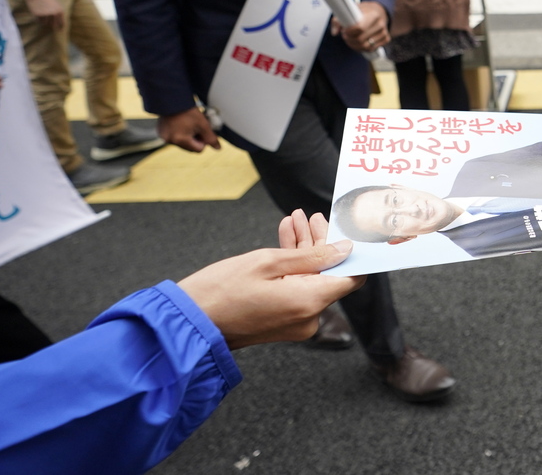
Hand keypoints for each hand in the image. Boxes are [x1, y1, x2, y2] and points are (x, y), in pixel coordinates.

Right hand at [20, 0, 64, 30]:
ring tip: (41, 13)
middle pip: (53, 25)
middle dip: (51, 25)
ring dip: (43, 20)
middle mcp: (54, 13)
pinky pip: (38, 21)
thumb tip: (59, 24)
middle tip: (50, 26)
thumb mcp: (55, 4)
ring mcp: (46, 14)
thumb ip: (57, 13)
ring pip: (45, 23)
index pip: (61, 22)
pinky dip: (37, 19)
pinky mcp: (38, 15)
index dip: (60, 27)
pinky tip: (36, 12)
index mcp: (60, 10)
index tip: (59, 30)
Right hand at [157, 107, 220, 152]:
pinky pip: (173, 137)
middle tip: (196, 126)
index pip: (199, 149)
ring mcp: (164, 137)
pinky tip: (179, 123)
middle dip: (195, 139)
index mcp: (180, 140)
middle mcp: (170, 141)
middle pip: (189, 147)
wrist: (172, 98)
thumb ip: (211, 137)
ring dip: (186, 136)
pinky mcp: (160, 132)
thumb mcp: (203, 124)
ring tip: (187, 123)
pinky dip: (178, 133)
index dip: (203, 140)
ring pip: (181, 143)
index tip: (202, 130)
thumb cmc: (188, 111)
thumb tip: (218, 148)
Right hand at [178, 212, 362, 349]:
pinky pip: (296, 290)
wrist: (189, 323)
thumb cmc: (221, 290)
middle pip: (328, 275)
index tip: (345, 230)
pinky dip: (292, 267)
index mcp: (309, 303)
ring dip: (304, 251)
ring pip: (311, 279)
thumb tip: (343, 249)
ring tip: (295, 221)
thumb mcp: (267, 261)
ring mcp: (294, 323)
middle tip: (310, 217)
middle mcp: (308, 318)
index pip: (351, 278)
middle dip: (320, 243)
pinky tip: (285, 239)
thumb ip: (311, 255)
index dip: (351, 253)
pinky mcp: (281, 322)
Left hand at [339, 1, 388, 52]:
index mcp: (373, 14)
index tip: (344, 31)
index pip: (360, 28)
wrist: (378, 11)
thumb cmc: (363, 11)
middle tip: (345, 36)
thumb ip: (338, 20)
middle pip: (361, 39)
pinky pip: (371, 49)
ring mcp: (384, 32)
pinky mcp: (386, 39)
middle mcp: (380, 23)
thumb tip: (334, 32)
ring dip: (354, 45)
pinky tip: (358, 43)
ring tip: (350, 39)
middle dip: (349, 40)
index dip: (349, 32)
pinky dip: (362, 48)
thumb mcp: (350, 10)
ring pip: (366, 46)